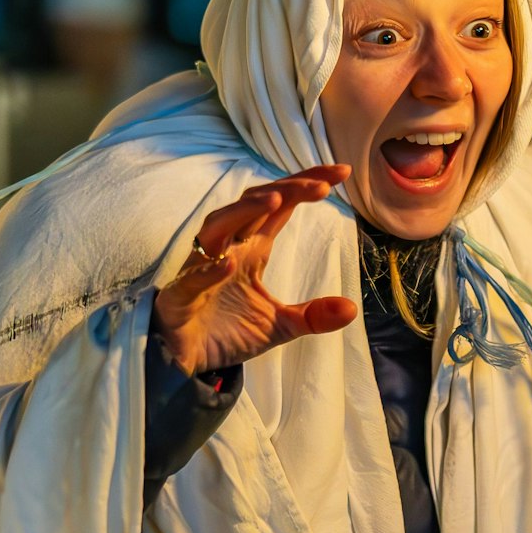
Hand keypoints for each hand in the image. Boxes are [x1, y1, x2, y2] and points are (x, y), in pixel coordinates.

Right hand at [154, 165, 358, 375]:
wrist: (187, 360)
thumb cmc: (228, 331)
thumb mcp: (281, 325)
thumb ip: (314, 315)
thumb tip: (351, 309)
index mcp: (252, 248)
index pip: (280, 207)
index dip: (305, 185)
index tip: (340, 172)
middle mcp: (227, 248)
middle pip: (254, 206)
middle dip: (286, 190)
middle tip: (321, 184)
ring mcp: (201, 267)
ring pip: (217, 226)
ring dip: (244, 211)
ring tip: (276, 200)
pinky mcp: (180, 296)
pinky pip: (192, 277)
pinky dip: (209, 269)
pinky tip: (230, 261)